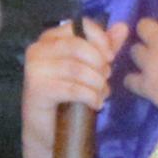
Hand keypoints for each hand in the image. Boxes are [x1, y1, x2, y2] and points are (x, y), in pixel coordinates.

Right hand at [20, 19, 126, 157]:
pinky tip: (95, 104)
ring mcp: (35, 69)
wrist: (48, 131)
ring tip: (102, 94)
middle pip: (78, 46)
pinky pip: (72, 88)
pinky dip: (89, 96)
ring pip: (76, 68)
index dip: (100, 40)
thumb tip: (123, 27)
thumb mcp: (90, 68)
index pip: (78, 26)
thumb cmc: (69, 96)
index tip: (111, 57)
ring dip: (97, 83)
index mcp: (50, 38)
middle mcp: (38, 49)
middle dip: (99, 64)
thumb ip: (104, 48)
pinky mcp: (37, 89)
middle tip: (106, 79)